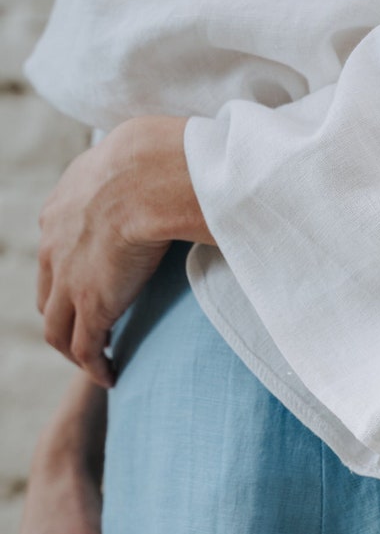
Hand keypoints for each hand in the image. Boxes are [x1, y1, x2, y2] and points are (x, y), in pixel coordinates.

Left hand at [36, 115, 214, 388]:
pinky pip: (85, 349)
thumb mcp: (135, 157)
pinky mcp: (92, 306)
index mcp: (62, 208)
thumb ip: (141, 171)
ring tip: (99, 360)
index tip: (93, 290)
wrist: (149, 175)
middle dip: (65, 316)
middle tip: (91, 331)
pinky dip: (94, 366)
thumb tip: (178, 167)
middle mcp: (55, 246)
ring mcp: (70, 279)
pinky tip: (111, 376)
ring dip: (75, 348)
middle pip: (48, 294)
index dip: (70, 277)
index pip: (56, 254)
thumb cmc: (158, 158)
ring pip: (58, 329)